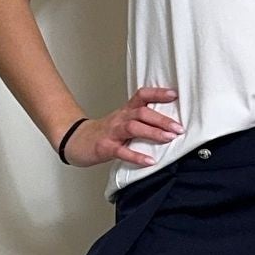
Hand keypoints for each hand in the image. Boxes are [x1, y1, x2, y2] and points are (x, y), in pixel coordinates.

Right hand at [64, 84, 181, 167]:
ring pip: (133, 127)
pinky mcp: (105, 147)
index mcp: (126, 111)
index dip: (158, 93)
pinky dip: (137, 156)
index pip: (142, 96)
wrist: (76, 140)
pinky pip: (122, 151)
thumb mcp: (122, 120)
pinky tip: (149, 161)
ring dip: (153, 132)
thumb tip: (169, 123)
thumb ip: (141, 119)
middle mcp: (120, 118)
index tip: (174, 95)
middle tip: (178, 128)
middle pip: (142, 113)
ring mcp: (112, 132)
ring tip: (168, 139)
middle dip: (162, 120)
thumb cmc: (104, 132)